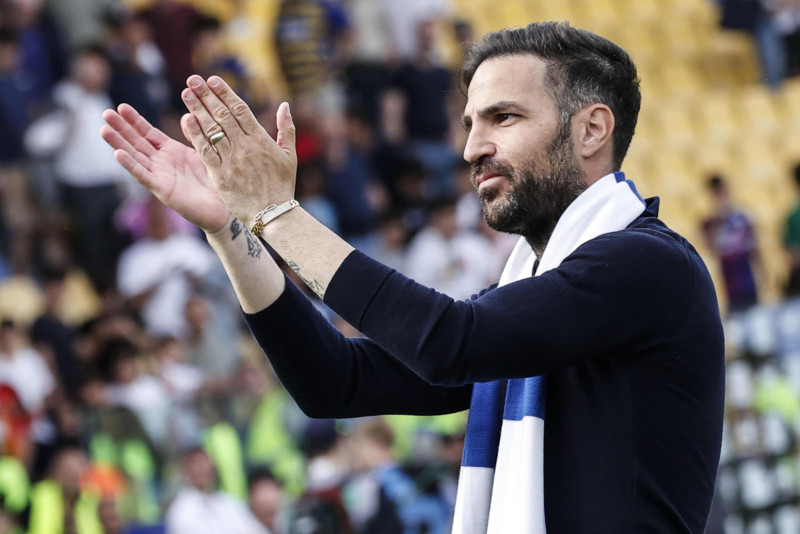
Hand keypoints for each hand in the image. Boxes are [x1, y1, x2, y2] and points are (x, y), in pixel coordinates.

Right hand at [100, 104, 230, 233]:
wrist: (223, 208)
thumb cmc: (216, 180)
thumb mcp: (205, 152)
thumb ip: (195, 135)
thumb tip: (188, 115)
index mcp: (171, 151)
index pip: (148, 133)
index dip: (135, 120)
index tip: (122, 107)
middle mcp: (162, 163)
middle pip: (137, 142)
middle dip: (121, 128)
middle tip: (105, 113)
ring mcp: (160, 176)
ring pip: (135, 157)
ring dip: (119, 144)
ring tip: (104, 130)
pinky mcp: (163, 190)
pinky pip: (144, 176)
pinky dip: (130, 165)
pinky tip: (118, 154)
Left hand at [179, 75, 296, 224]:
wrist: (272, 214)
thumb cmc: (282, 186)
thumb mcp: (289, 156)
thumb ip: (286, 129)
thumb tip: (284, 105)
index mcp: (261, 140)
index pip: (240, 110)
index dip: (225, 93)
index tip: (213, 79)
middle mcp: (245, 147)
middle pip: (223, 115)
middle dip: (207, 96)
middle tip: (193, 79)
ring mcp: (232, 160)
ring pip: (212, 130)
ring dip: (198, 109)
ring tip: (186, 93)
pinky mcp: (221, 175)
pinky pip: (205, 151)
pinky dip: (196, 135)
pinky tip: (186, 120)